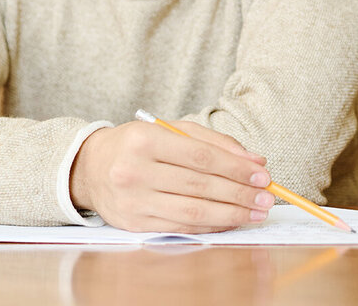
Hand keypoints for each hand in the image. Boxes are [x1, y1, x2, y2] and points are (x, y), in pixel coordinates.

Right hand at [70, 120, 271, 232]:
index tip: (263, 175)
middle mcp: (135, 171)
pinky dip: (211, 225)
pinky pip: (181, 227)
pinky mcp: (134, 224)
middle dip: (239, 193)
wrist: (90, 167)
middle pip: (200, 186)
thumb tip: (255, 162)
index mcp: (145, 141)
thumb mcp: (172, 130)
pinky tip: (231, 220)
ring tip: (256, 212)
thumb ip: (215, 142)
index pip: (201, 157)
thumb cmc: (139, 144)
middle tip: (267, 197)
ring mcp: (133, 201)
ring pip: (192, 211)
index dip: (236, 168)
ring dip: (231, 214)